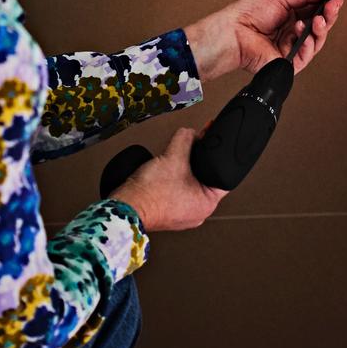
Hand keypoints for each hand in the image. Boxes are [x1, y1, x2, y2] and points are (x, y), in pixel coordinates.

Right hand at [109, 128, 225, 231]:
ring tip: (172, 163)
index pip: (222, 175)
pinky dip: (172, 180)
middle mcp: (197, 212)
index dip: (216, 155)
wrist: (124, 208)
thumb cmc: (149, 194)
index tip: (211, 144)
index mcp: (207, 204)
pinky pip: (175, 192)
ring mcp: (182, 215)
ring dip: (182, 170)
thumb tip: (190, 132)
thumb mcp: (173, 157)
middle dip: (196, 161)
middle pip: (204, 178)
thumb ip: (186, 139)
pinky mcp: (167, 213)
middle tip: (189, 151)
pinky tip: (163, 173)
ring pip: (188, 184)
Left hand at [185, 0, 344, 80]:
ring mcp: (292, 47)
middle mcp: (293, 31)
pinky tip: (302, 31)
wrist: (234, 32)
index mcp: (291, 15)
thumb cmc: (248, 14)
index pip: (316, 10)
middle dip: (329, 15)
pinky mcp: (290, 62)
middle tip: (334, 6)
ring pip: (317, 40)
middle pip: (320, 25)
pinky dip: (308, 42)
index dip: (328, 4)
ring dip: (321, 28)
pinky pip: (307, 54)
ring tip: (318, 19)